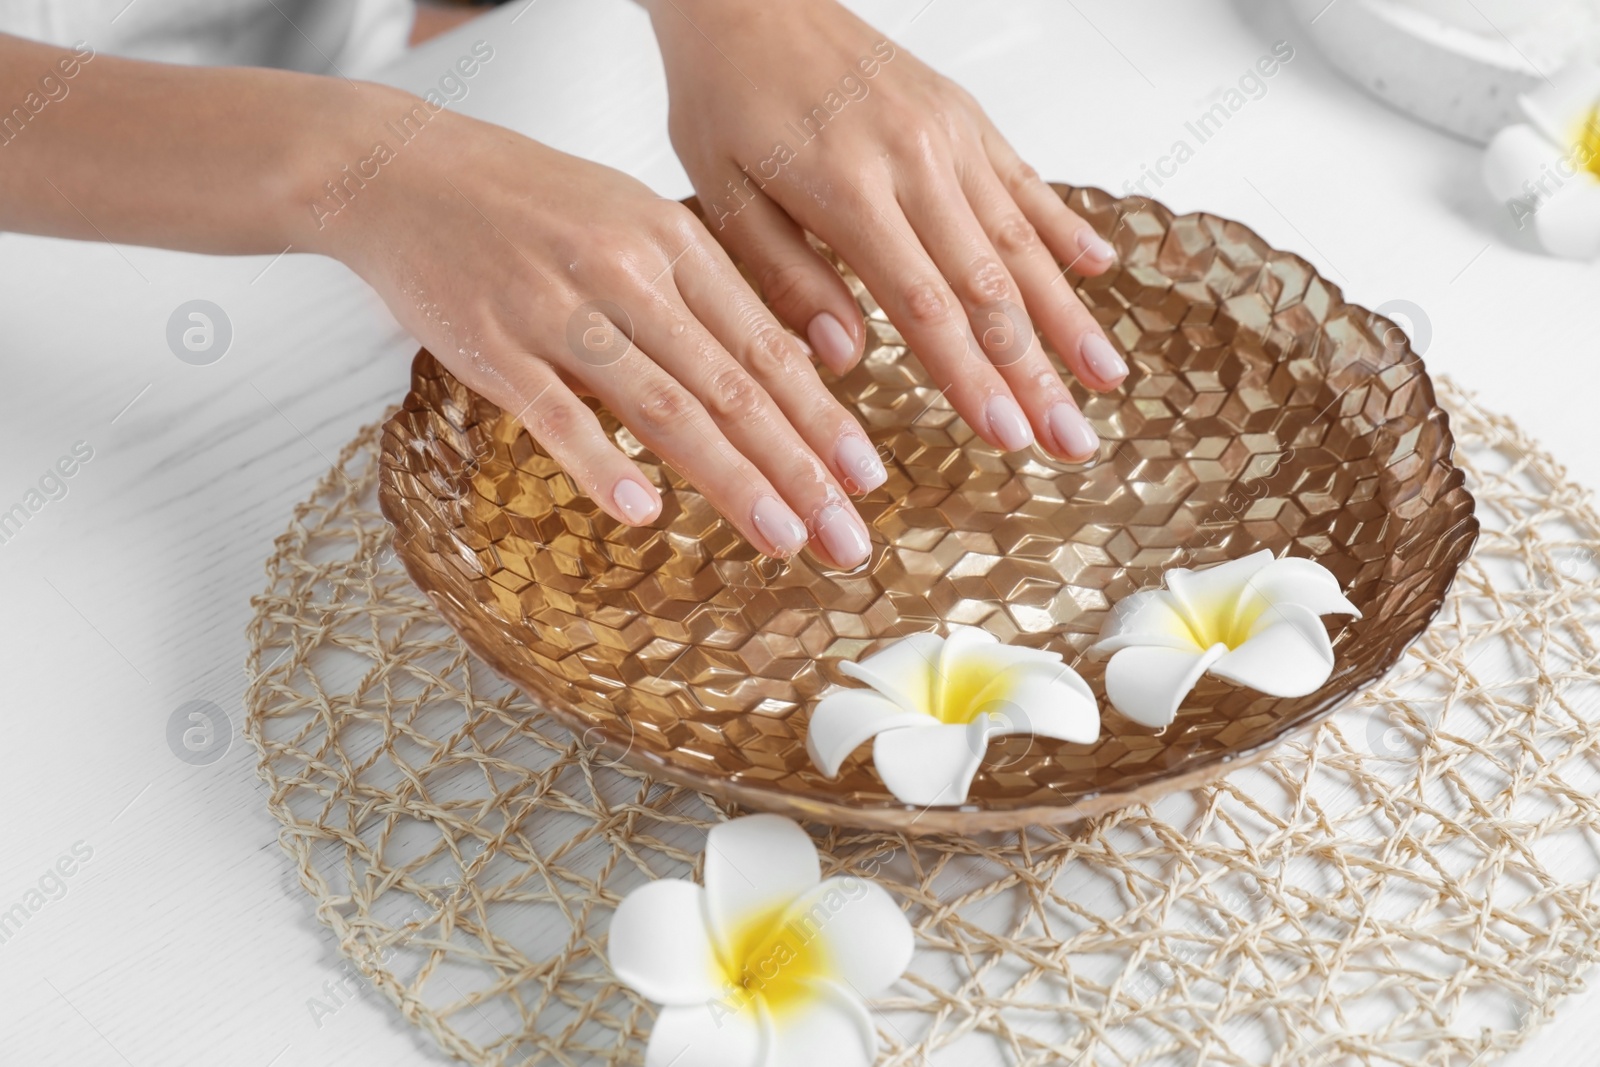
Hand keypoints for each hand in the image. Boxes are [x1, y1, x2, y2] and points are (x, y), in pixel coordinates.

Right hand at [314, 96, 881, 566]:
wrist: (403, 169)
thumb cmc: (529, 203)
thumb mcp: (632, 221)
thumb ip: (701, 291)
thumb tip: (780, 365)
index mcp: (672, 242)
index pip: (765, 346)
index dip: (821, 418)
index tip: (866, 477)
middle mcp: (628, 273)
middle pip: (731, 386)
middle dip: (800, 470)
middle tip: (849, 538)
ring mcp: (559, 309)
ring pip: (663, 406)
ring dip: (732, 480)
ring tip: (783, 539)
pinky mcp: (491, 345)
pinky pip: (555, 413)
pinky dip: (601, 464)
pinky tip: (644, 514)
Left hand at [647, 0, 1124, 460]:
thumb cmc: (726, 97)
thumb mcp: (724, 195)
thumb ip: (784, 278)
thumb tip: (845, 357)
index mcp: (850, 188)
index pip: (926, 304)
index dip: (972, 376)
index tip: (1008, 435)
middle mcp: (916, 159)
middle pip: (991, 287)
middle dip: (1038, 374)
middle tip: (1074, 441)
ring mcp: (951, 134)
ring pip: (1023, 242)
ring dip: (1070, 319)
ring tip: (1109, 380)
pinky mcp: (966, 116)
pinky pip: (1026, 180)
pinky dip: (1065, 230)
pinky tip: (1101, 272)